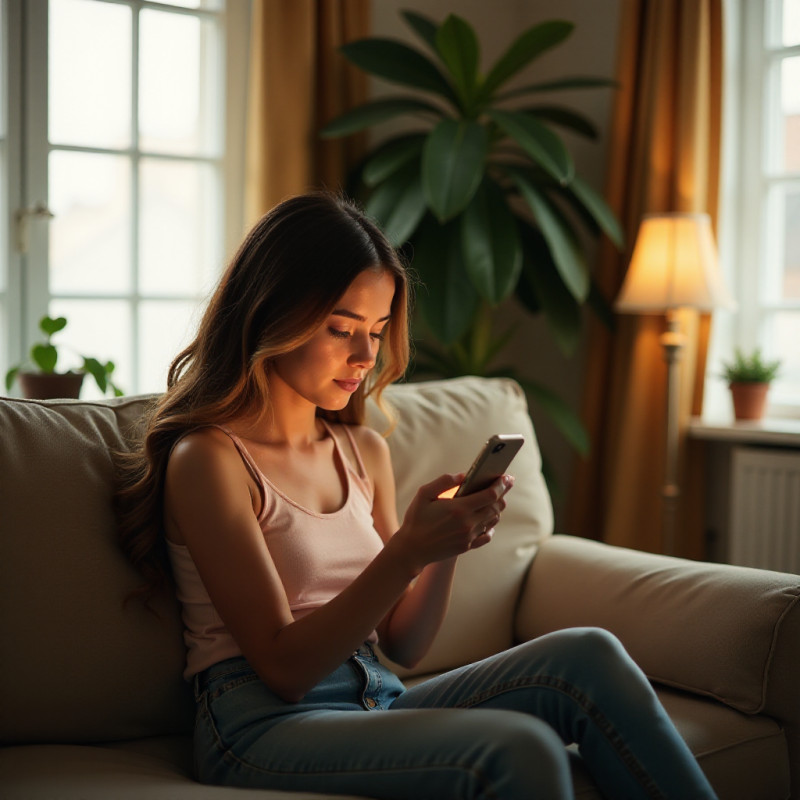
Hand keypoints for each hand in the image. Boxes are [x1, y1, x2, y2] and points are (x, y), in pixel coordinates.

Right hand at [388, 473, 512, 573]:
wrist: (412, 549)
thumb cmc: (416, 519)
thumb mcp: (424, 494)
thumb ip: (443, 481)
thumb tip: (463, 476)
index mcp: (459, 508)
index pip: (490, 495)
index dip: (501, 485)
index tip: (507, 477)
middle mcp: (468, 523)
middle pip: (495, 507)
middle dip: (503, 493)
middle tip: (505, 483)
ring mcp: (469, 536)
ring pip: (493, 520)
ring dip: (497, 508)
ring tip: (496, 498)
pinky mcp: (467, 546)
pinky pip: (486, 535)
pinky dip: (491, 526)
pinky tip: (488, 520)